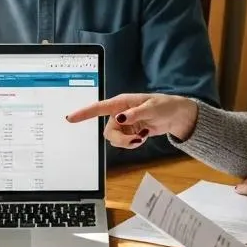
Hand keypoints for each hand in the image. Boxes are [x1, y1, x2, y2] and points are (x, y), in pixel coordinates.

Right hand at [66, 92, 198, 148]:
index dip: (84, 113)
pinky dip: (133, 143)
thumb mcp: (151, 108)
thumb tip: (120, 118)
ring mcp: (124, 124)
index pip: (99, 108)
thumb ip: (135, 113)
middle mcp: (119, 114)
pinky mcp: (129, 132)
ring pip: (115, 139)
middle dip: (121, 139)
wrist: (175, 116)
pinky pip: (124, 142)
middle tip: (137, 140)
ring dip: (128, 142)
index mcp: (121, 103)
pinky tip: (143, 135)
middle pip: (108, 131)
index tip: (71, 118)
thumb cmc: (164, 105)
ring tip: (143, 136)